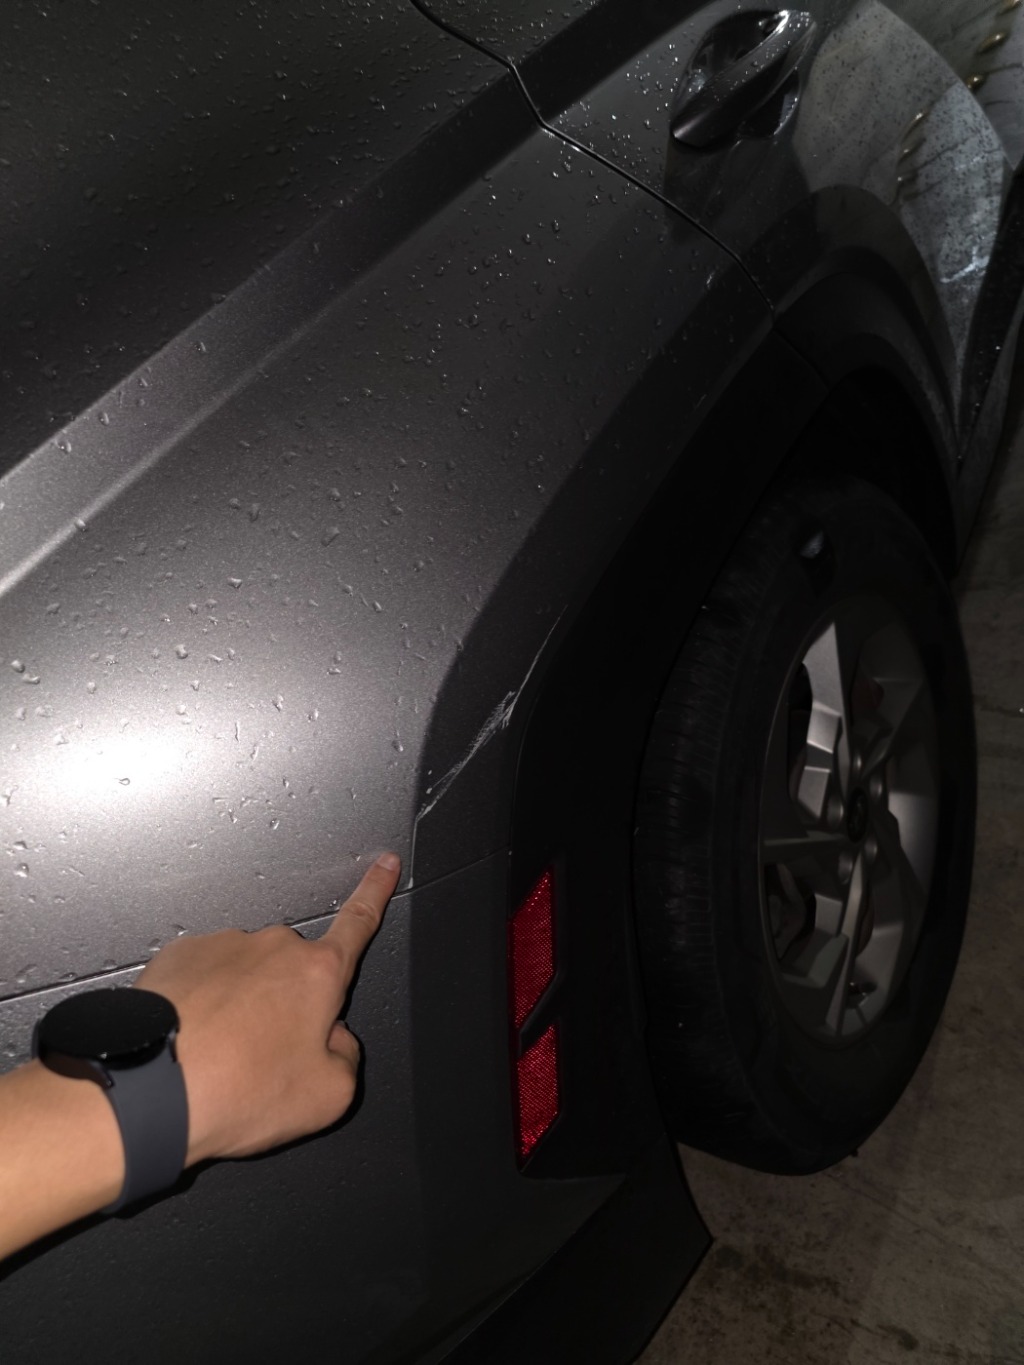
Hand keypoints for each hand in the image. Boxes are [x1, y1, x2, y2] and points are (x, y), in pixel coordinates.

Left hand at [134, 852, 400, 1166]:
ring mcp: (224, 947)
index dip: (376, 890)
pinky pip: (205, 979)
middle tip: (265, 1058)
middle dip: (288, 1007)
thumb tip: (334, 1041)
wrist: (153, 1091)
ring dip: (241, 1009)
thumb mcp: (328, 1096)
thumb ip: (348, 1058)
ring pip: (247, 978)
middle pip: (295, 973)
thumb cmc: (236, 1091)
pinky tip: (193, 1043)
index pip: (359, 921)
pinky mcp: (180, 957)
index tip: (384, 866)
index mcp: (318, 974)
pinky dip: (202, 1007)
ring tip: (221, 1059)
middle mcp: (273, 948)